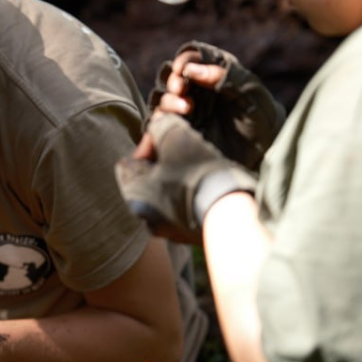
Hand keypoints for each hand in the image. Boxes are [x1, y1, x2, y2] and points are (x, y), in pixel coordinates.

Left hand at [115, 112, 256, 243]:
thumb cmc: (199, 173)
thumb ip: (161, 126)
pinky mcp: (190, 237)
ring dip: (180, 177)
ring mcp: (169, 231)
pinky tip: (208, 186)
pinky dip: (192, 196)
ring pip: (169, 194)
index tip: (168, 136)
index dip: (149, 143)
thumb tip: (159, 124)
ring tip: (200, 166)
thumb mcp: (175, 137)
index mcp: (134, 196)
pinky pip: (185, 209)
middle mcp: (146, 218)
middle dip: (165, 160)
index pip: (128, 162)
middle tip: (186, 149)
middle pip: (149, 179)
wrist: (233, 214)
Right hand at [149, 41, 284, 170]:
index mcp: (214, 72)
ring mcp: (186, 111)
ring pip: (163, 99)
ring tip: (186, 109)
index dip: (184, 59)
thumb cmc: (262, 119)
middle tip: (181, 89)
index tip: (183, 69)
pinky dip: (159, 122)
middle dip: (173, 80)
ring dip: (168, 101)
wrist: (265, 154)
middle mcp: (196, 90)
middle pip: (171, 76)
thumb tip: (191, 70)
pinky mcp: (179, 132)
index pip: (192, 56)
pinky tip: (172, 124)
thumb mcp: (252, 95)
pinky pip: (160, 124)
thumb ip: (227, 78)